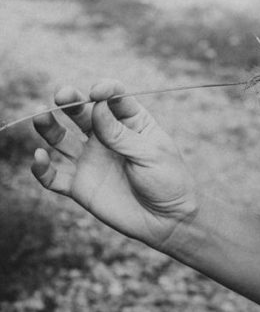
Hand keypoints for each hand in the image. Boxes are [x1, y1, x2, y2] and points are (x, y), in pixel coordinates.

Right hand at [32, 81, 198, 247]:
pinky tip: (39, 158)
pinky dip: (41, 167)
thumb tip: (97, 107)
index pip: (112, 98)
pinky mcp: (79, 185)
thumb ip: (121, 134)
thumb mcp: (150, 154)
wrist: (166, 221)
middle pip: (80, 112)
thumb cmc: (167, 181)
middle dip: (69, 100)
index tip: (97, 92)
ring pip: (60, 138)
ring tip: (40, 117)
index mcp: (130, 123)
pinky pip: (52, 176)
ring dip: (48, 126)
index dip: (103, 90)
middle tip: (61, 95)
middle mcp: (105, 137)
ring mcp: (90, 160)